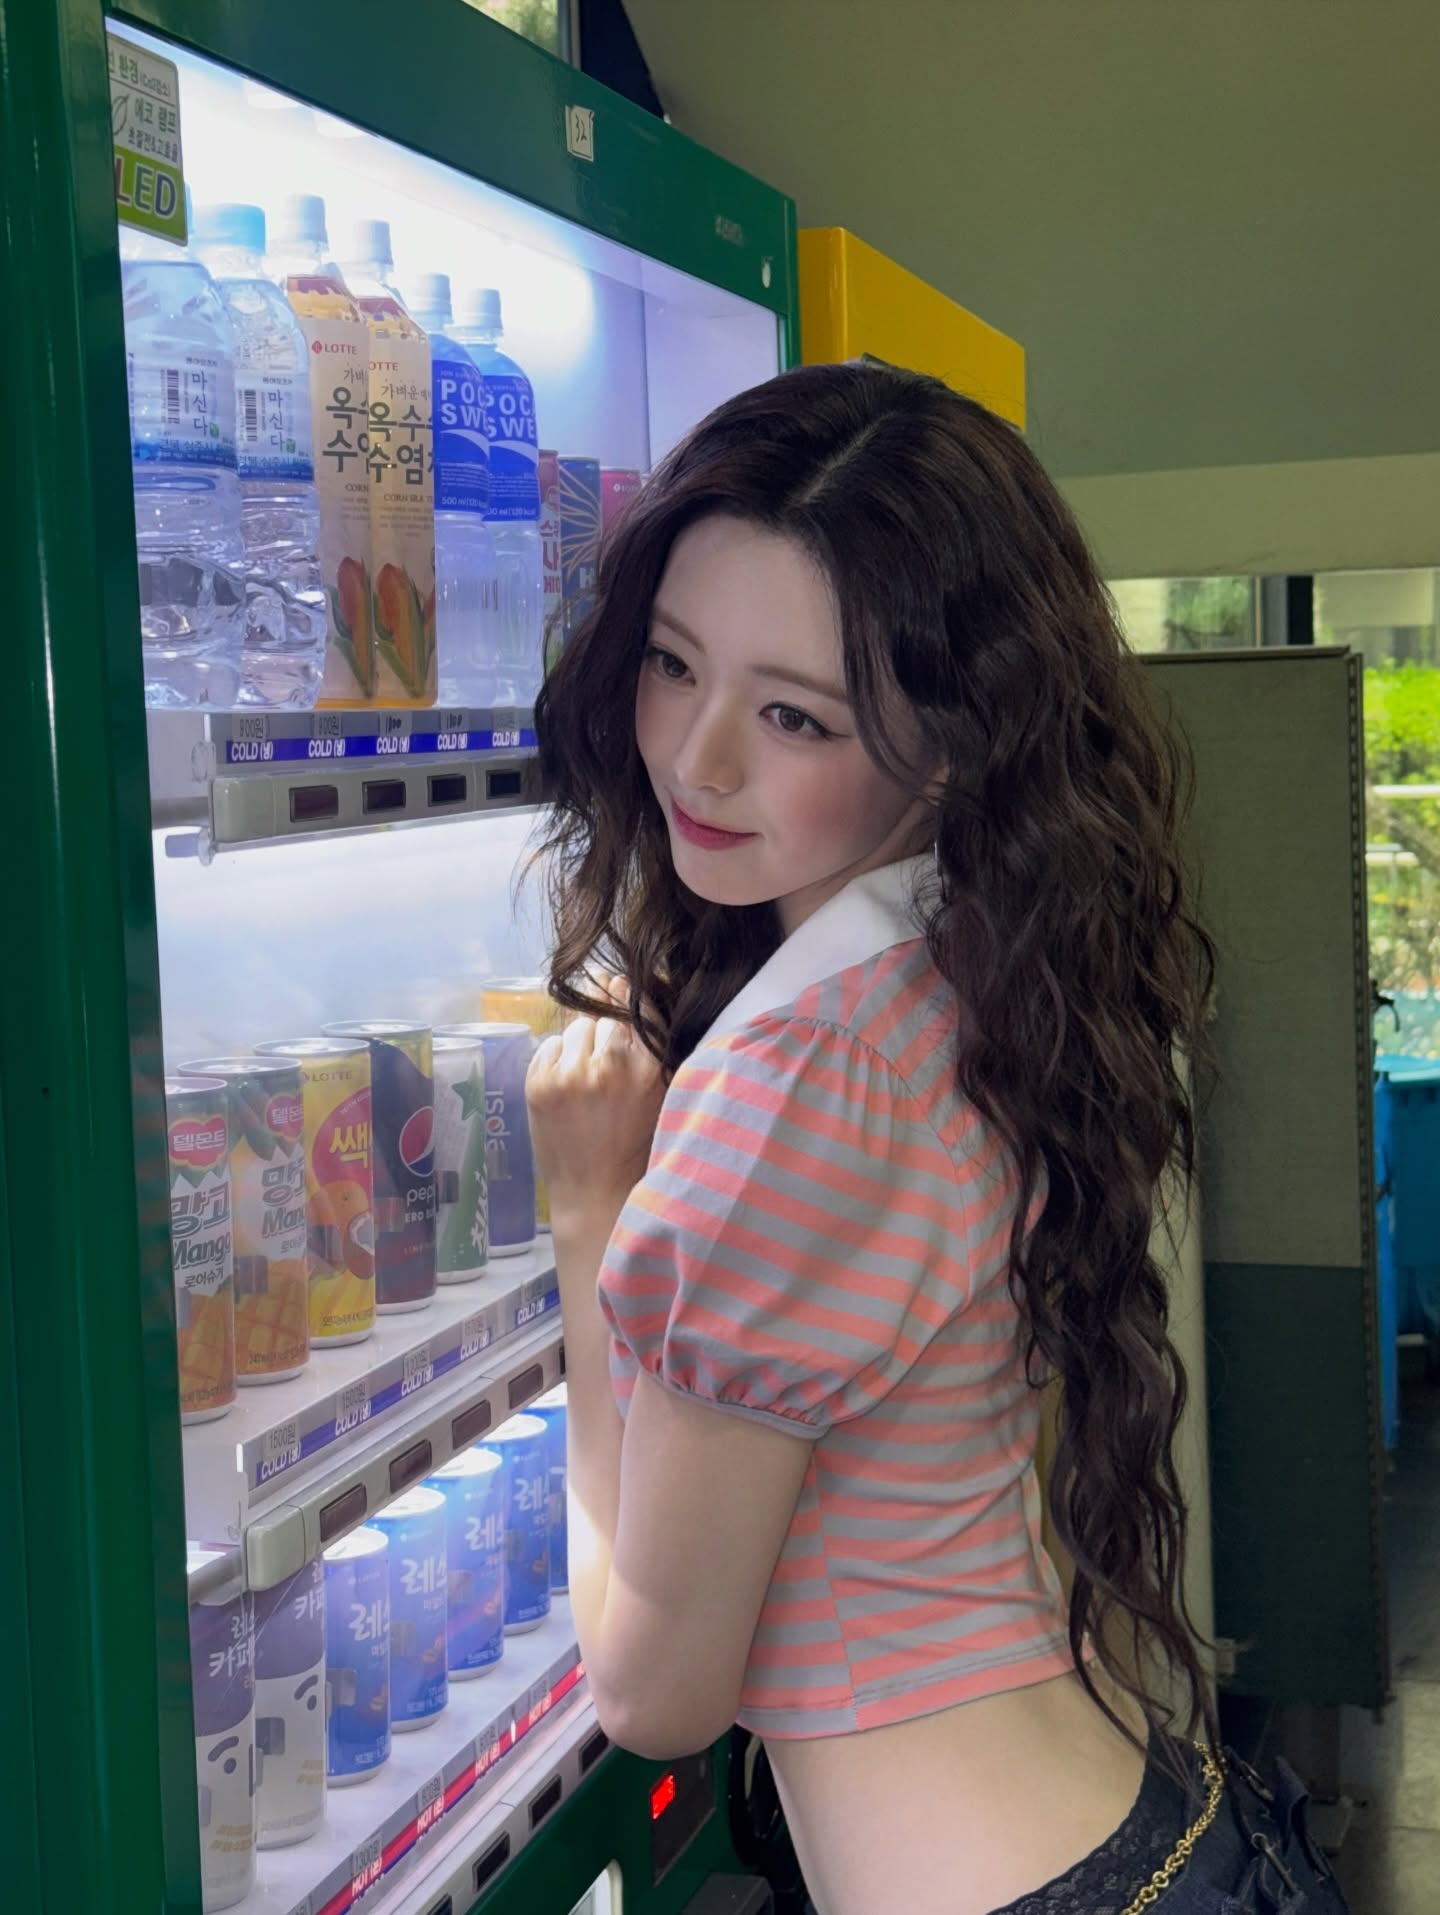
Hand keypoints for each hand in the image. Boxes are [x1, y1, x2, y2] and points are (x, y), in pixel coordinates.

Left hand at [525, 978, 666, 1222]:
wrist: (595, 1192)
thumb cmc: (633, 1145)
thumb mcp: (659, 1095)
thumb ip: (651, 1048)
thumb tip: (622, 984)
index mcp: (649, 1072)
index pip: (639, 1009)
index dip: (628, 995)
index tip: (620, 987)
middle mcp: (610, 1067)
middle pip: (605, 1016)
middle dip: (605, 1028)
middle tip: (603, 1060)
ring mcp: (570, 1075)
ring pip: (576, 1028)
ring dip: (580, 1043)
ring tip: (585, 1078)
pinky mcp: (540, 1084)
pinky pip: (550, 1045)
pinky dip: (557, 1059)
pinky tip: (567, 1087)